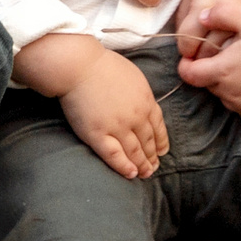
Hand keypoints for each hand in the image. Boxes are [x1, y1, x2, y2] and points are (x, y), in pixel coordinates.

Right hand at [53, 49, 168, 179]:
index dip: (161, 141)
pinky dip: (124, 167)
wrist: (79, 66)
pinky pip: (114, 156)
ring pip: (135, 151)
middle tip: (154, 167)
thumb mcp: (133, 75)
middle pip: (148, 141)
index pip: (158, 126)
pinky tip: (131, 174)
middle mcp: (135, 116)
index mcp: (145, 100)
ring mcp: (117, 127)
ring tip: (145, 174)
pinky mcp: (98, 135)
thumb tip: (144, 104)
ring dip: (142, 165)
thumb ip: (140, 93)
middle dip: (152, 157)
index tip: (162, 151)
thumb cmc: (102, 65)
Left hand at [177, 1, 240, 125]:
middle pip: (209, 84)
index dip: (187, 65)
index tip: (192, 58)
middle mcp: (231, 95)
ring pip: (225, 97)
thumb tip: (202, 17)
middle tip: (231, 56)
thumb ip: (221, 13)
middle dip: (213, 71)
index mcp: (223, 72)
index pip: (189, 75)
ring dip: (229, 85)